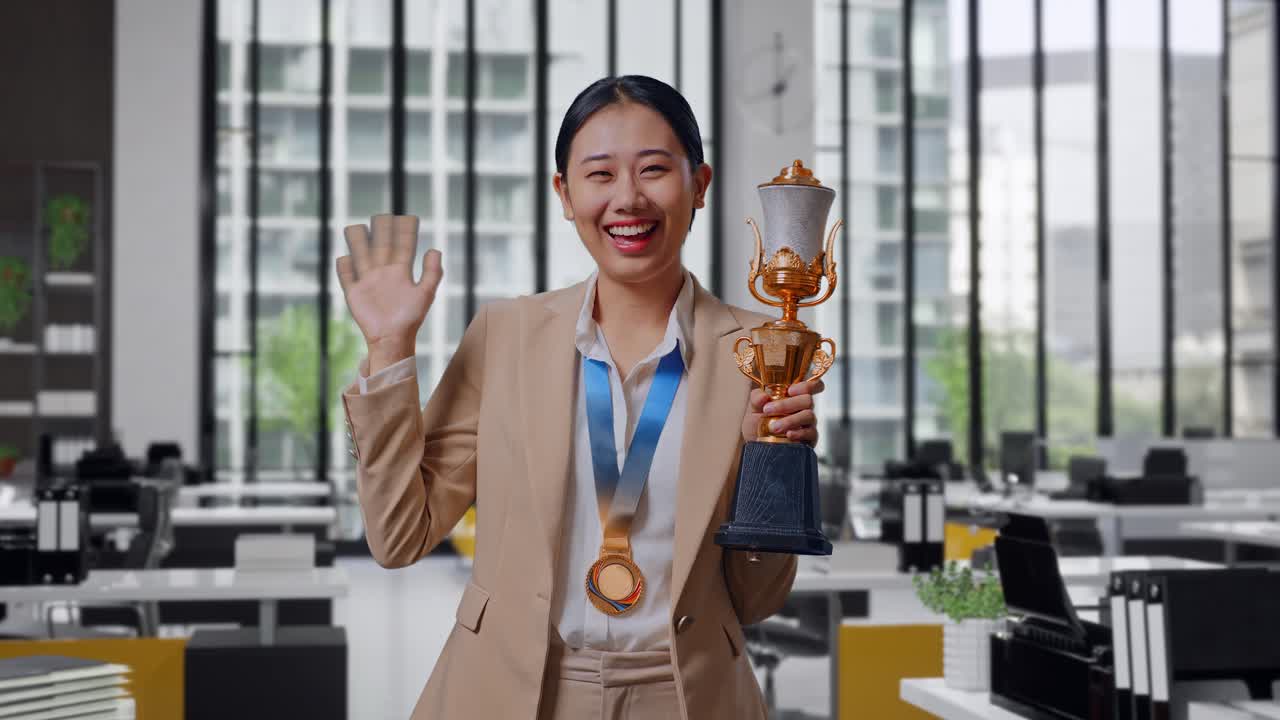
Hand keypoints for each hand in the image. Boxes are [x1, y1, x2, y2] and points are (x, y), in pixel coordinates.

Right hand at [335, 214, 441, 369]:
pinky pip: (346, 276)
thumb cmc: (411, 319)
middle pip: (381, 245)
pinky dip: (344, 266)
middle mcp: (384, 273)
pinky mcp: (354, 293)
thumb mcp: (426, 294)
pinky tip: (344, 258)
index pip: (403, 246)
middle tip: (381, 216)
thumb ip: (432, 273)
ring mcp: (368, 281)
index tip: (408, 217)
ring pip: (361, 255)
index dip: (405, 232)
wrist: (392, 339)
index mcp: (401, 272)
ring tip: (356, 228)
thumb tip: (435, 249)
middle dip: (381, 230)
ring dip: (358, 242)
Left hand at [741, 379, 825, 446]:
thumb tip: (763, 396)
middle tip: (767, 410)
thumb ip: (756, 399)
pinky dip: (799, 433)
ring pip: (808, 415)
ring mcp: (807, 423)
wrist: (755, 445)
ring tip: (773, 427)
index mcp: (792, 396)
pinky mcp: (809, 438)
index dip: (807, 385)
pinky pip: (811, 433)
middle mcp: (803, 408)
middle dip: (787, 404)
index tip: (790, 390)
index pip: (810, 386)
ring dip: (790, 420)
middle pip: (807, 399)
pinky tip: (788, 435)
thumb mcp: (752, 410)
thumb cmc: (757, 424)